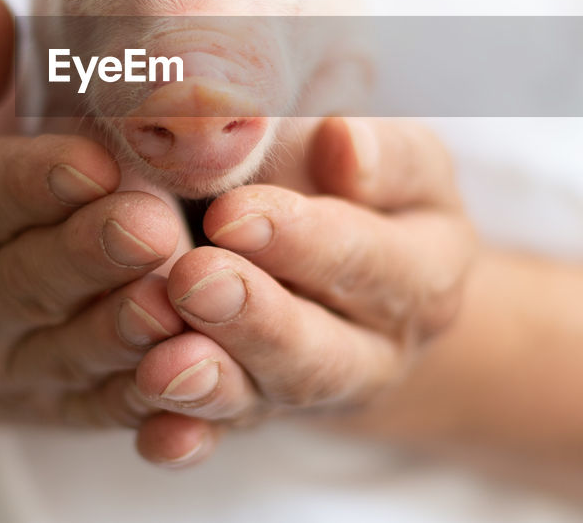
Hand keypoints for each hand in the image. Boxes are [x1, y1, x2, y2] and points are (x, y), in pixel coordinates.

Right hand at [0, 0, 186, 448]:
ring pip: (73, 352)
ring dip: (129, 330)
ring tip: (181, 295)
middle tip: (154, 225)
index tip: (92, 159)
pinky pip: (99, 410)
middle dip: (94, 254)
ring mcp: (7, 367)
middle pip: (32, 279)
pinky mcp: (52, 409)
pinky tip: (198, 371)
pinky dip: (146, 398)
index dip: (34, 179)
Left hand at [128, 118, 477, 465]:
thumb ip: (375, 150)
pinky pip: (220, 437)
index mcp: (427, 267)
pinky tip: (155, 437)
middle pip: (322, 350)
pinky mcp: (257, 414)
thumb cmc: (350, 173)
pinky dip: (186, 438)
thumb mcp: (389, 151)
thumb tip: (344, 143)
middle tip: (192, 282)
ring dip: (213, 385)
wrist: (333, 241)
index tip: (231, 213)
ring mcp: (314, 392)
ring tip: (162, 366)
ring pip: (267, 399)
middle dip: (255, 320)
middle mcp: (381, 348)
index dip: (302, 240)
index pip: (367, 258)